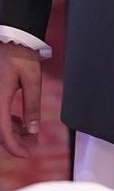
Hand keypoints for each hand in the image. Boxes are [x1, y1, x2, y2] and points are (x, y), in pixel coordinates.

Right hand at [0, 42, 41, 157]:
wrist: (11, 37)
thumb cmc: (21, 54)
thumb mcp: (32, 79)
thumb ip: (32, 106)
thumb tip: (33, 130)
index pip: (3, 132)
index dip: (15, 147)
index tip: (28, 154)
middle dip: (15, 142)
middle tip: (33, 144)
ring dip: (12, 133)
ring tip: (30, 135)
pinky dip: (8, 122)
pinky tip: (21, 123)